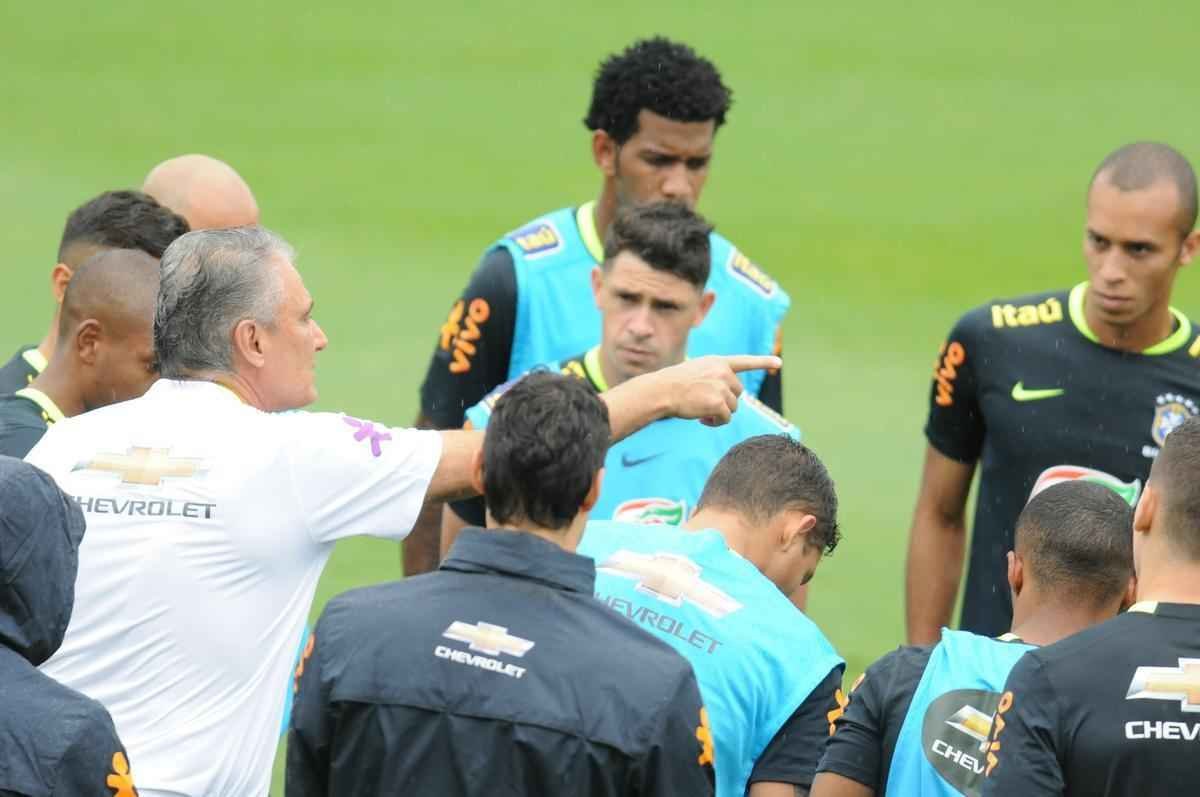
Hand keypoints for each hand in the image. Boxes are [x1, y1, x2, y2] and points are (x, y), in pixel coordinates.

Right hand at [656, 355, 782, 425]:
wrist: (661, 391)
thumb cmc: (673, 385)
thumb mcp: (695, 373)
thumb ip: (713, 379)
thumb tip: (726, 404)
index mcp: (717, 362)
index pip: (744, 362)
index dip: (763, 362)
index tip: (779, 363)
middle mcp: (723, 372)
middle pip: (738, 393)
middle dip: (726, 401)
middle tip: (706, 406)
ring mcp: (722, 387)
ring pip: (733, 407)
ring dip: (720, 413)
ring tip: (702, 412)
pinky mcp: (719, 403)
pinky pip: (726, 419)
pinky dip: (716, 423)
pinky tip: (702, 420)